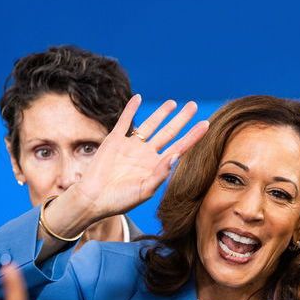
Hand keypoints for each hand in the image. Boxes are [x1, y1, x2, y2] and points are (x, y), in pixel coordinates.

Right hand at [44, 95, 207, 236]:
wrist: (94, 199)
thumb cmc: (120, 200)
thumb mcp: (145, 190)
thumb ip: (161, 173)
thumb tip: (176, 155)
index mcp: (156, 166)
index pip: (179, 147)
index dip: (192, 136)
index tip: (205, 124)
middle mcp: (146, 154)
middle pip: (168, 132)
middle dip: (181, 119)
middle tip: (193, 105)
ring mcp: (131, 146)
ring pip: (149, 125)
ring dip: (160, 113)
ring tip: (173, 103)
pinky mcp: (114, 141)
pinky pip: (124, 122)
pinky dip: (130, 109)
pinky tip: (138, 98)